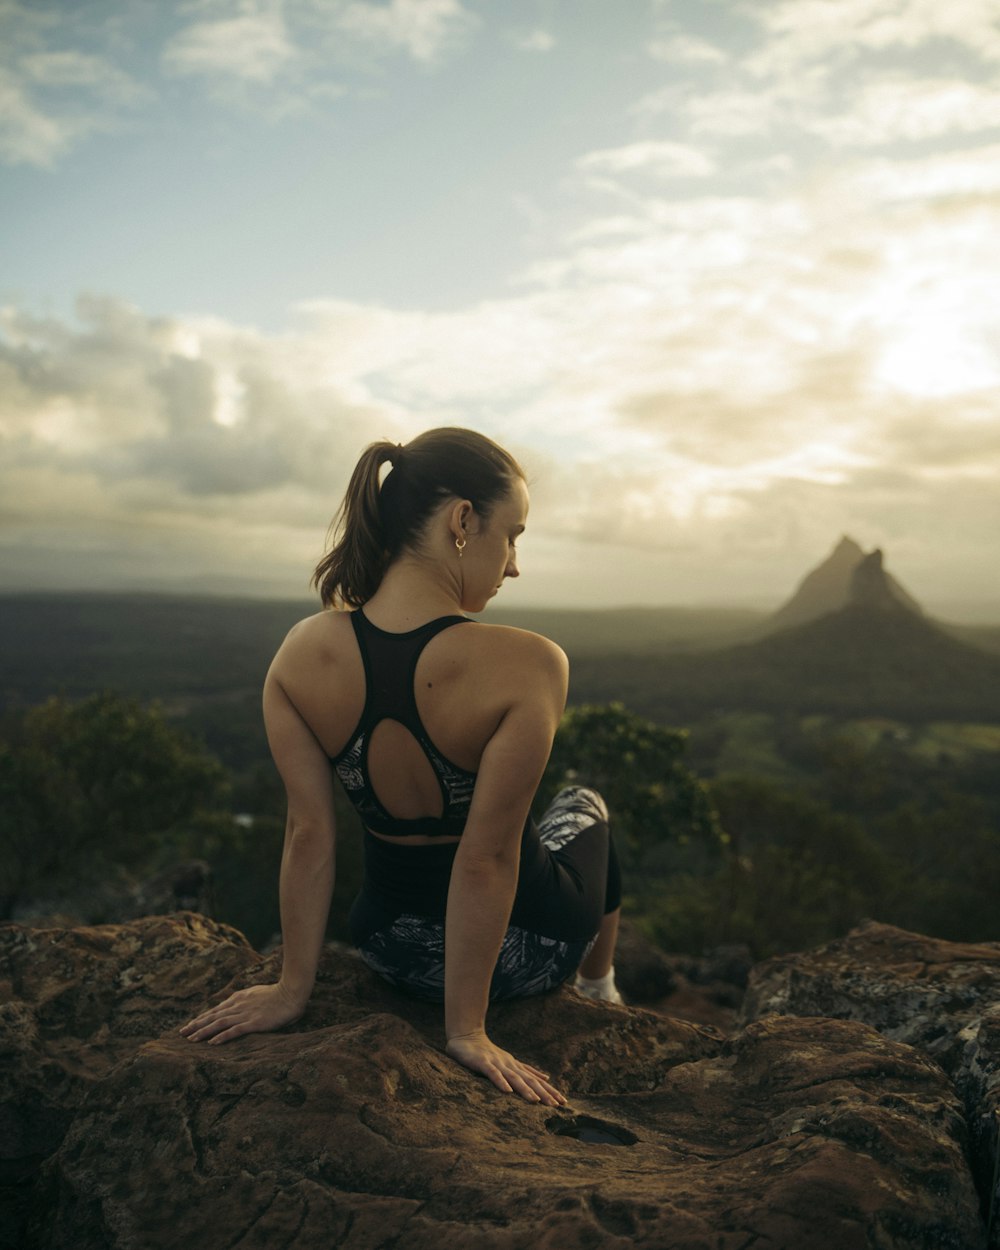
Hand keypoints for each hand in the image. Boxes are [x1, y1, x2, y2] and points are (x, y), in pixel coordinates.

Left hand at [179, 982, 304, 1044]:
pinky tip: (212, 1043)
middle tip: (182, 1033)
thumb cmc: (278, 993)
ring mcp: (245, 1014)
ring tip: (191, 1040)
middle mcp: (238, 1005)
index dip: (202, 1017)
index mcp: (239, 998)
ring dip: (203, 1032)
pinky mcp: (254, 1022)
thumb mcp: (257, 993)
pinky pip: (234, 1031)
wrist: (292, 991)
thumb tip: (237, 1004)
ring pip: (219, 1023)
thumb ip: (246, 999)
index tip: (191, 1024)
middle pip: (213, 1016)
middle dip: (196, 1025)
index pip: (216, 1010)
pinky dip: (221, 1037)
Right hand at [446, 1030, 566, 1105]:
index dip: (549, 1091)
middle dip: (543, 1093)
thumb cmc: (487, 1052)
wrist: (467, 1036)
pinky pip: (493, 1074)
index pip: (536, 1080)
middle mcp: (510, 1065)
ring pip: (514, 1078)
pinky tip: (507, 1091)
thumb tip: (546, 1078)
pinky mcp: (483, 1063)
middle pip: (529, 1080)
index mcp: (516, 1066)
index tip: (563, 1102)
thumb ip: (526, 1070)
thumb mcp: (510, 1062)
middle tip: (556, 1105)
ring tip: (536, 1101)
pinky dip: (501, 1082)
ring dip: (525, 1090)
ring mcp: (497, 1063)